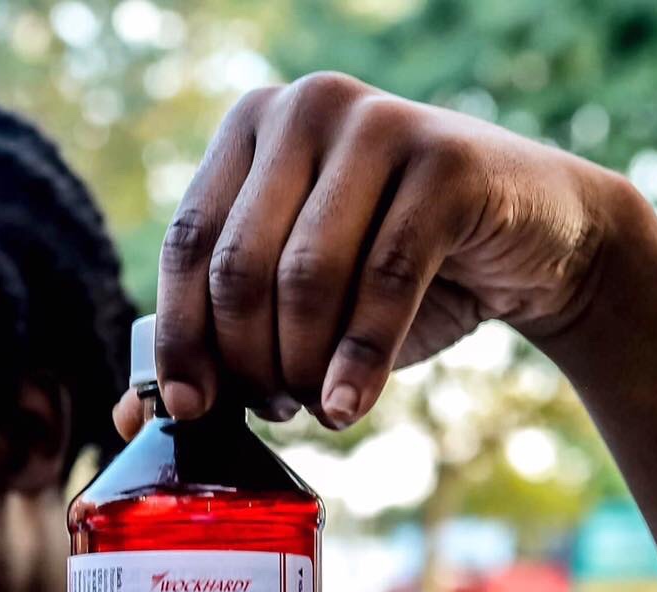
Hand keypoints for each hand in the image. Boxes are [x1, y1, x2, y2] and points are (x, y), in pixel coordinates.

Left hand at [144, 73, 619, 431]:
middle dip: (249, 362)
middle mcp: (304, 110)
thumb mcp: (294, 306)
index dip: (180, 337)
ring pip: (305, 279)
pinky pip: (382, 283)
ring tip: (315, 406)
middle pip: (240, 268)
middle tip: (274, 407)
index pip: (188, 244)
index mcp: (250, 131)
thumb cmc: (392, 276)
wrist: (528, 245)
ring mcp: (377, 123)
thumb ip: (216, 344)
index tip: (187, 409)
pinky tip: (348, 408)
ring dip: (302, 368)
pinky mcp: (445, 159)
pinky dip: (358, 362)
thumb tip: (129, 416)